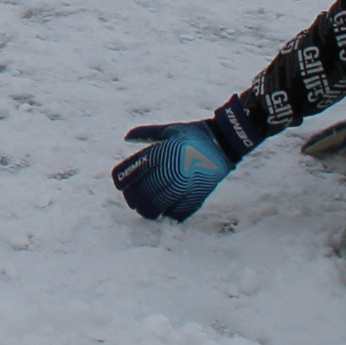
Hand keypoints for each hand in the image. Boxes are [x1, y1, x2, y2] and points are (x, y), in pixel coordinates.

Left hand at [110, 121, 234, 222]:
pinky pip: (177, 213)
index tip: (121, 185)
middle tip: (132, 201)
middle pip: (141, 194)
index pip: (131, 174)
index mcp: (160, 153)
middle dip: (133, 200)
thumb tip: (125, 137)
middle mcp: (170, 170)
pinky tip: (164, 213)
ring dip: (147, 211)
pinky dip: (168, 215)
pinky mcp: (197, 195)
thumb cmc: (192, 135)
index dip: (121, 182)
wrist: (224, 142)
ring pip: (157, 207)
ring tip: (146, 210)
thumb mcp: (168, 130)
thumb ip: (146, 133)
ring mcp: (184, 185)